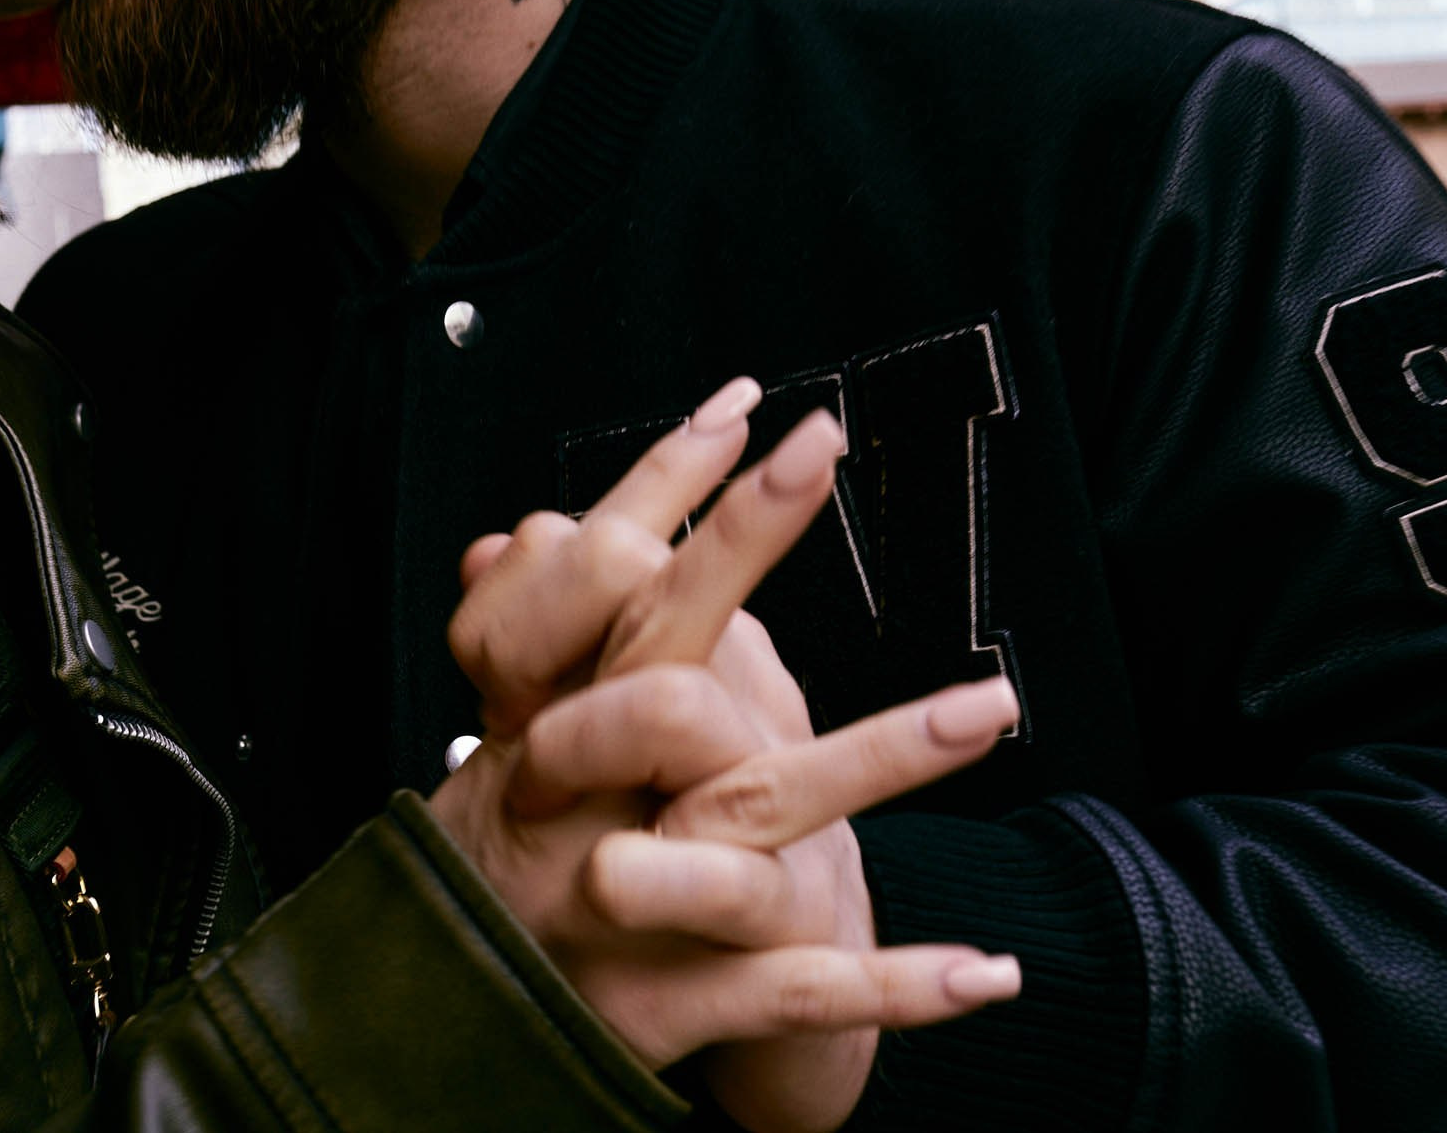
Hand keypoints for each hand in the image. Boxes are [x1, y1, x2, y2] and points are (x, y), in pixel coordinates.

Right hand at [430, 382, 1021, 1129]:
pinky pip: (794, 990)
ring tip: (994, 705)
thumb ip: (539, 651)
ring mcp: (622, 899)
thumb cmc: (509, 872)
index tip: (744, 406)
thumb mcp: (511, 758)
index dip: (665, 485)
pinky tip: (991, 972)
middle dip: (741, 540)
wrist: (452, 1041)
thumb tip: (519, 532)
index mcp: (543, 729)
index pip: (598, 582)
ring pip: (757, 804)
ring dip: (885, 752)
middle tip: (817, 445)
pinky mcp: (668, 1006)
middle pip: (662, 651)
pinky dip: (897, 987)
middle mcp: (575, 800)